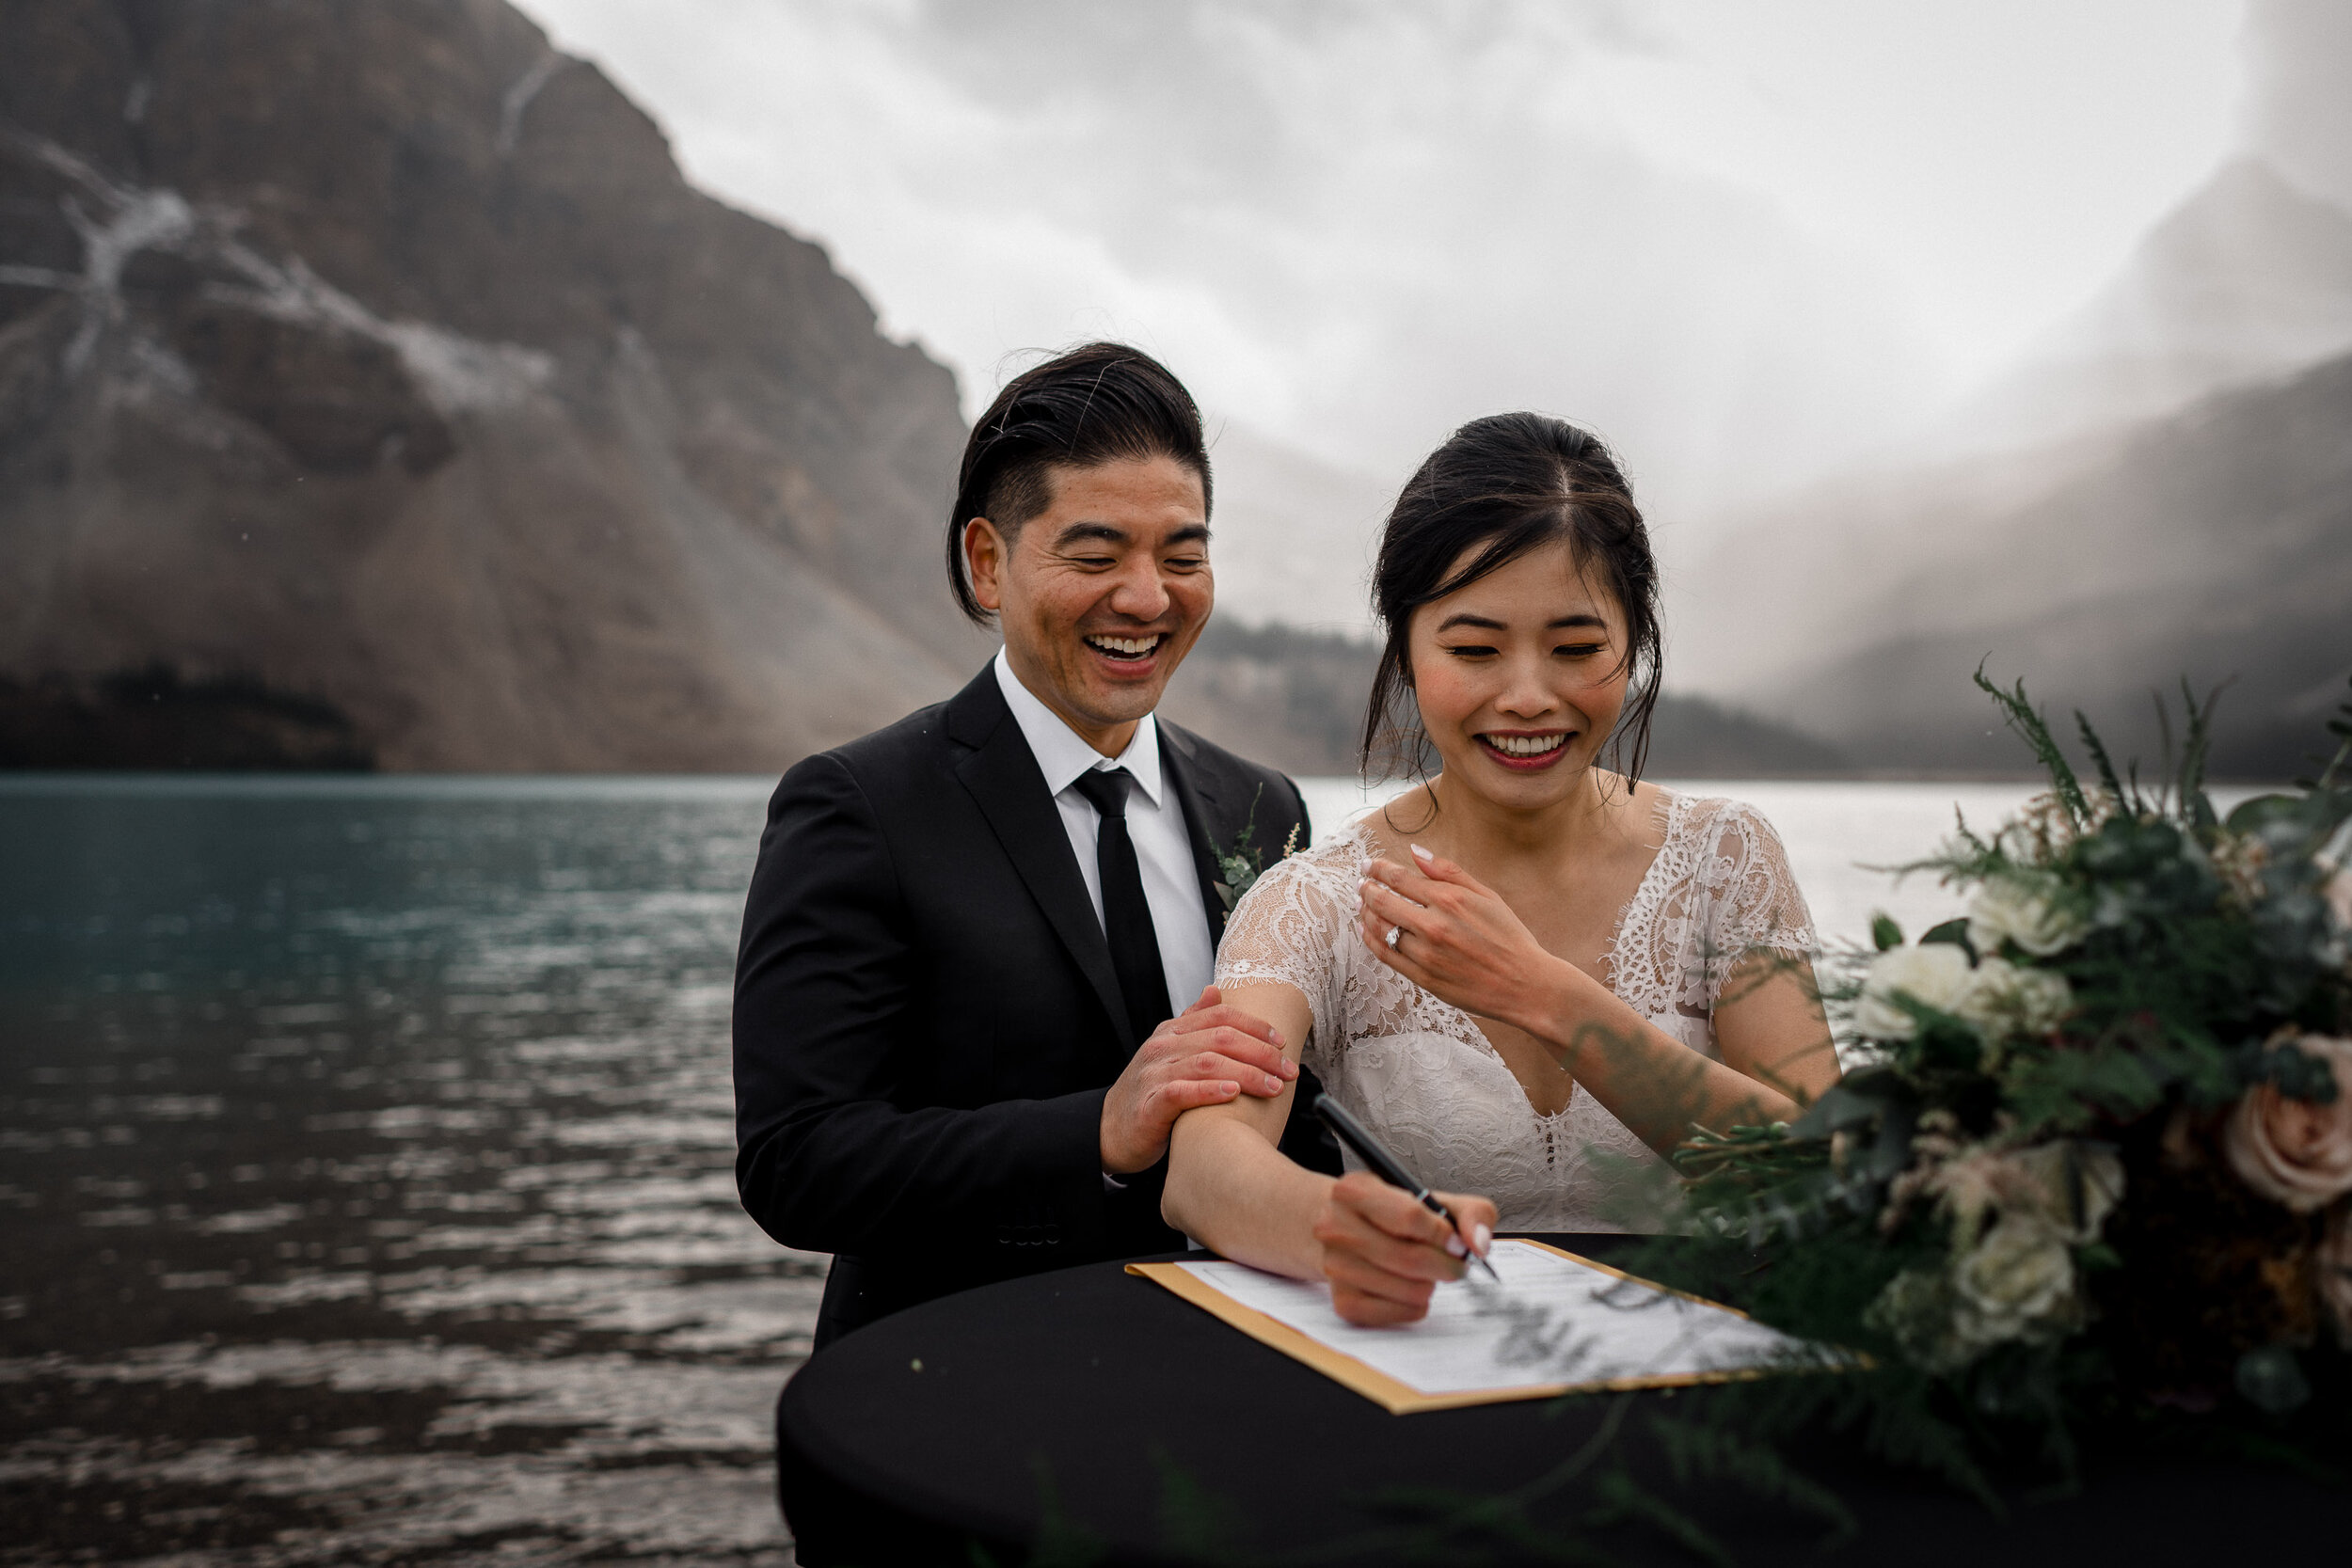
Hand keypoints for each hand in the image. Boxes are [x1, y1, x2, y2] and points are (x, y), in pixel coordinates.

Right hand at [1099, 985, 1296, 1174]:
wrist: (1111, 1130)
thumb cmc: (1151, 1091)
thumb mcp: (1170, 1051)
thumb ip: (1193, 1021)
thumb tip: (1215, 991)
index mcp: (1171, 1032)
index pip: (1220, 1016)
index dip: (1255, 1026)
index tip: (1282, 1042)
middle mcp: (1162, 1047)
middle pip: (1220, 1038)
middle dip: (1261, 1052)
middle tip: (1289, 1070)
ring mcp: (1154, 1075)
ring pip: (1207, 1063)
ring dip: (1247, 1073)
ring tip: (1274, 1086)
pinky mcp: (1150, 1105)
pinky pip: (1182, 1092)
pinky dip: (1210, 1090)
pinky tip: (1233, 1093)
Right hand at [1313, 1171, 1497, 1325]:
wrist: (1344, 1231)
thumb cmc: (1392, 1214)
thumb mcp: (1430, 1198)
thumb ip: (1470, 1212)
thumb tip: (1478, 1245)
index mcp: (1354, 1191)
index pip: (1409, 1217)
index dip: (1443, 1234)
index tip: (1456, 1242)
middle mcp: (1335, 1227)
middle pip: (1410, 1259)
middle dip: (1446, 1266)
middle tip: (1456, 1264)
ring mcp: (1335, 1267)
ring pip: (1409, 1290)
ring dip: (1430, 1284)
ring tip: (1425, 1272)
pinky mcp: (1343, 1302)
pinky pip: (1400, 1314)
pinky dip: (1417, 1306)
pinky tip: (1410, 1288)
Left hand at [1357, 845, 1561, 1029]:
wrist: (1525, 985)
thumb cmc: (1510, 938)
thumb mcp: (1487, 896)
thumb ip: (1449, 872)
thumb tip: (1417, 851)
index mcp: (1450, 900)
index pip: (1401, 878)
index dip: (1379, 869)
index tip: (1369, 864)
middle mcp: (1433, 926)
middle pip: (1383, 901)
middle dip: (1367, 888)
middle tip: (1360, 883)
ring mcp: (1426, 954)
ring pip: (1380, 928)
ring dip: (1365, 913)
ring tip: (1361, 904)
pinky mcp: (1423, 977)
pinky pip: (1385, 955)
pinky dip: (1370, 940)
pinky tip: (1366, 930)